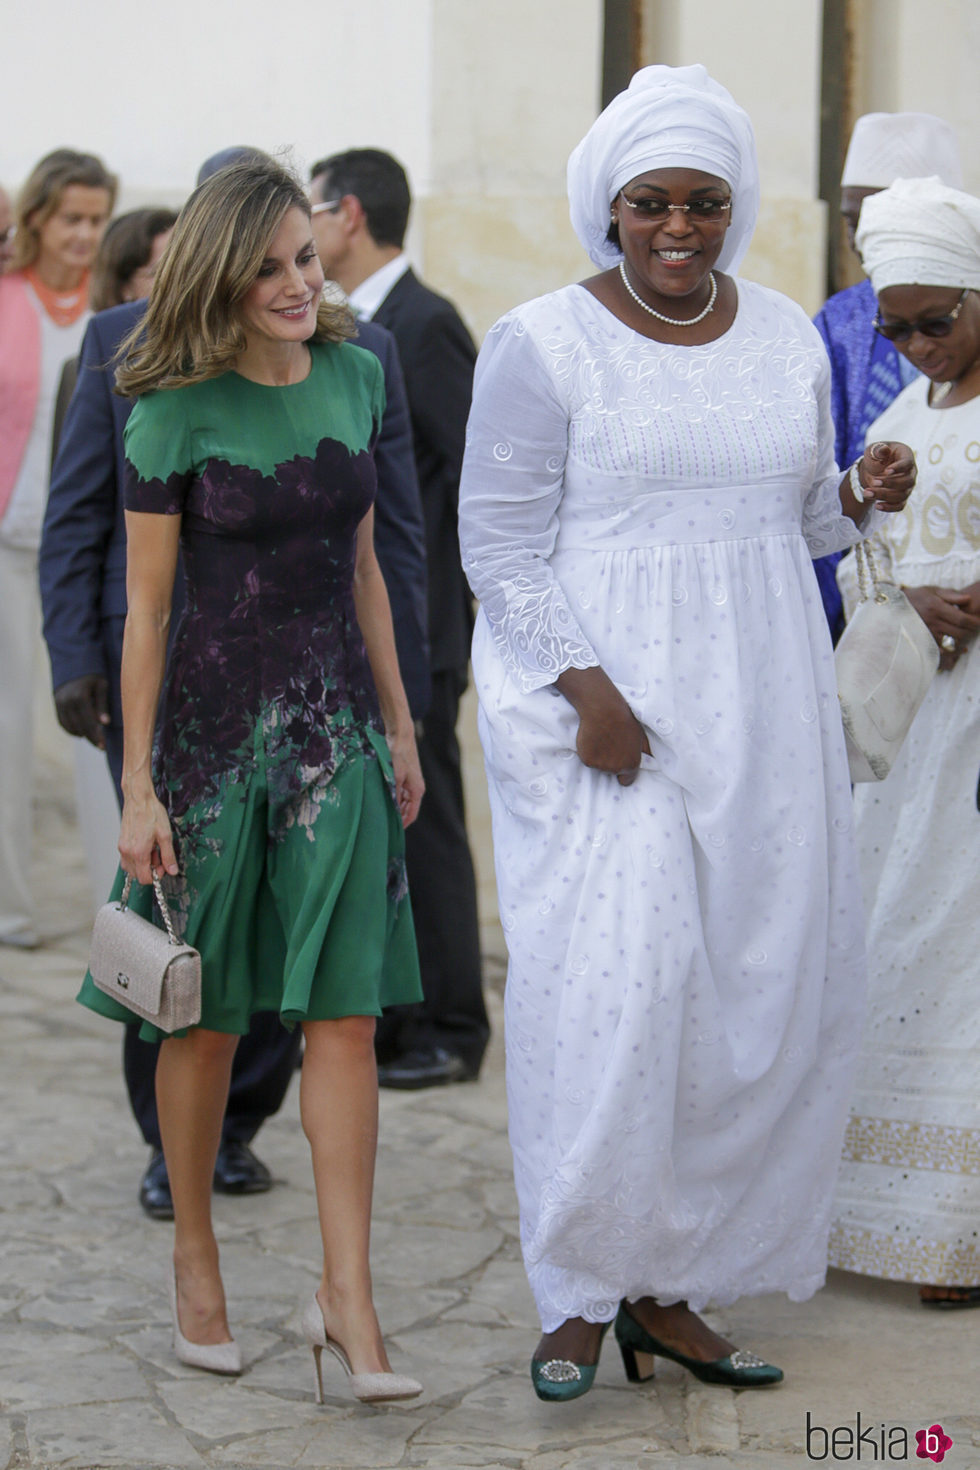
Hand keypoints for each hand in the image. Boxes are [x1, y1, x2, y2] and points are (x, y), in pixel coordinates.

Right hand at [54, 674, 110, 747]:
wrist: (73, 663)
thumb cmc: (93, 675)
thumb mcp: (102, 686)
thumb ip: (102, 704)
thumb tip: (105, 724)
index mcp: (80, 696)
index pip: (89, 721)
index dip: (96, 735)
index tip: (104, 746)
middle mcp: (67, 701)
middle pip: (79, 726)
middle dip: (91, 738)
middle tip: (101, 748)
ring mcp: (59, 703)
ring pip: (70, 726)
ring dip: (82, 735)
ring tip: (94, 740)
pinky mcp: (56, 704)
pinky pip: (62, 722)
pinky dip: (71, 730)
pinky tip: (81, 734)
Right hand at [118, 788, 177, 884]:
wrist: (139, 799)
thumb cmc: (151, 813)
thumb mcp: (165, 835)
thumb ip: (168, 856)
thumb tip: (172, 871)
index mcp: (138, 852)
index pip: (145, 878)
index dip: (156, 876)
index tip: (164, 866)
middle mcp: (127, 852)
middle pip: (137, 875)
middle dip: (150, 870)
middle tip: (159, 856)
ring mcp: (122, 848)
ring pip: (131, 868)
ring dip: (143, 864)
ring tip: (152, 850)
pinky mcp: (121, 843)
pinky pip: (127, 859)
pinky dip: (137, 858)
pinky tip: (145, 846)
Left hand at [386, 727, 424, 827]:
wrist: (401, 736)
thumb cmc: (398, 754)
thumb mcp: (394, 776)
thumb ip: (394, 794)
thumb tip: (392, 809)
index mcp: (417, 790)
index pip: (412, 814)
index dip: (403, 823)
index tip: (393, 831)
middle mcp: (417, 788)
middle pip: (409, 809)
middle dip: (399, 817)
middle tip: (385, 824)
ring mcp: (412, 783)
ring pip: (404, 802)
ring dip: (396, 808)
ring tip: (383, 814)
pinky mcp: (406, 777)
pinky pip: (401, 794)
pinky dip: (395, 799)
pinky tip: (384, 800)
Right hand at [556, 666, 650, 786]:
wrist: (603, 710)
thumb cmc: (624, 720)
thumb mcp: (641, 736)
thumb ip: (646, 752)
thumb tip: (652, 762)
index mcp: (631, 764)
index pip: (626, 781)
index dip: (623, 772)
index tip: (620, 760)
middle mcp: (616, 768)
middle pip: (611, 772)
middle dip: (611, 761)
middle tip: (610, 743)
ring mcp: (600, 765)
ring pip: (599, 766)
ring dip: (600, 756)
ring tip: (602, 739)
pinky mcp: (587, 760)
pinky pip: (588, 759)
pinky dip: (589, 752)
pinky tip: (593, 739)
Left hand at [860, 441, 915, 511]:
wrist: (873, 468)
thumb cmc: (876, 455)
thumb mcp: (874, 449)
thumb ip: (878, 449)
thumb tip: (883, 450)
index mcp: (906, 456)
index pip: (908, 463)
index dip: (899, 468)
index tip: (886, 471)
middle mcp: (911, 472)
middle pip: (907, 481)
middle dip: (890, 483)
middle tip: (873, 482)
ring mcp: (908, 486)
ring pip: (902, 495)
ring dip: (884, 496)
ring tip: (867, 492)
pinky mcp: (902, 497)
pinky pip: (900, 506)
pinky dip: (889, 508)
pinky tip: (877, 506)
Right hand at [903, 583, 979, 669]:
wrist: (891, 607)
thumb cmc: (914, 597)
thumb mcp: (932, 591)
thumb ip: (951, 595)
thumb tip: (968, 599)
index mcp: (936, 608)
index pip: (962, 619)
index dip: (975, 622)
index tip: (979, 622)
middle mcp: (932, 623)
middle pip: (960, 633)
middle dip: (971, 632)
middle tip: (974, 629)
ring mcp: (927, 634)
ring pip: (952, 644)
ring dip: (962, 641)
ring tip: (966, 637)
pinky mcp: (922, 642)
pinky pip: (940, 651)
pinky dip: (951, 651)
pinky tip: (955, 648)